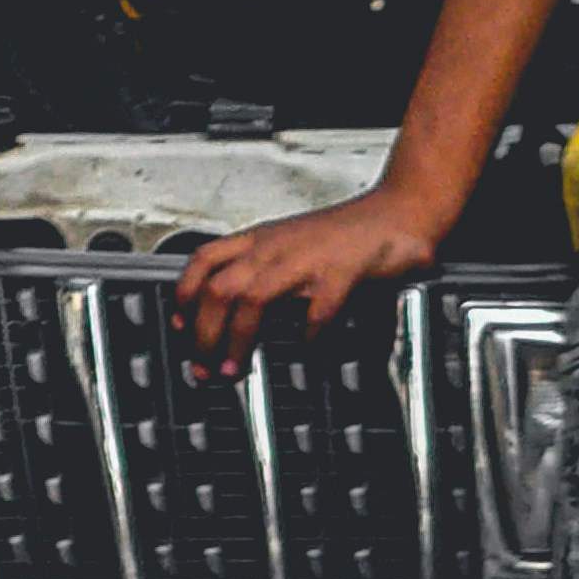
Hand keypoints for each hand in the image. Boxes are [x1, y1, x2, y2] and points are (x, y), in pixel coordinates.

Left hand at [174, 184, 444, 377]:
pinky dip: (307, 337)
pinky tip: (307, 352)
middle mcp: (276, 248)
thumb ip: (264, 267)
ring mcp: (306, 259)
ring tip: (235, 368)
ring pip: (252, 298)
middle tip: (203, 364)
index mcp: (261, 239)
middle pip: (218, 287)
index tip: (179, 325)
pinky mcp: (340, 273)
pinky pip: (316, 312)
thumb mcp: (292, 243)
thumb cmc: (346, 233)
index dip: (184, 295)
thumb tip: (234, 307)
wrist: (398, 210)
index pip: (203, 260)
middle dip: (203, 332)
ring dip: (237, 339)